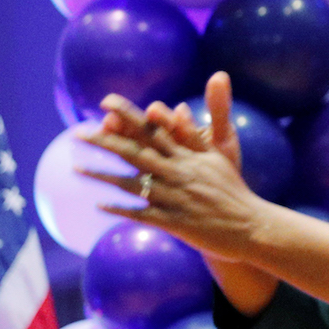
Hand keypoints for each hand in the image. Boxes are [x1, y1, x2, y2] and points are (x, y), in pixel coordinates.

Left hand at [77, 79, 261, 263]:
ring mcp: (175, 198)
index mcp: (188, 155)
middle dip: (105, 141)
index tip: (105, 103)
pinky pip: (141, 214)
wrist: (251, 225)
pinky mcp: (174, 221)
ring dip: (103, 175)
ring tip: (76, 169)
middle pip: (135, 152)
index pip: (153, 129)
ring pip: (132, 183)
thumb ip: (194, 134)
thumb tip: (178, 108)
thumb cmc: (234, 190)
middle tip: (78, 133)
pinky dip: (120, 210)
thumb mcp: (218, 157)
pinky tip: (99, 206)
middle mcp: (178, 172)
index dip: (128, 115)